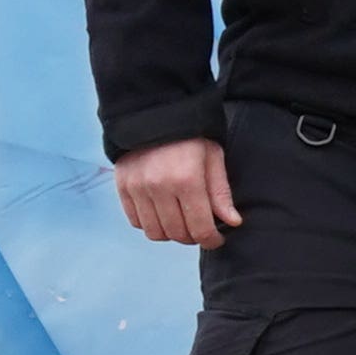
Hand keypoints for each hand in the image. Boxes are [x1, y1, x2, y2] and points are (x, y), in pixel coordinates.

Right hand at [115, 137, 238, 247]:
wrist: (154, 114)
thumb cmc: (191, 136)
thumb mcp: (213, 158)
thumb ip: (221, 193)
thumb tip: (232, 222)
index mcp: (186, 179)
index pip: (200, 228)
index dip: (211, 240)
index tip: (216, 239)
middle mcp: (159, 187)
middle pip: (177, 233)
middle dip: (193, 237)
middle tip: (200, 229)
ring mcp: (138, 188)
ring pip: (155, 232)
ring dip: (170, 234)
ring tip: (181, 222)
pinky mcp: (123, 187)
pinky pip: (135, 221)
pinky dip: (150, 224)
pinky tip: (162, 213)